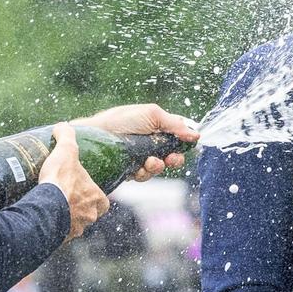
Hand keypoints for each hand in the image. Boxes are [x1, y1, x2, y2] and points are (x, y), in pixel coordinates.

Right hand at [38, 123, 108, 239]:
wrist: (44, 207)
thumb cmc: (60, 180)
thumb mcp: (65, 152)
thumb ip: (67, 137)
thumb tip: (63, 125)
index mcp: (98, 200)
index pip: (102, 200)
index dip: (94, 194)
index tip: (83, 188)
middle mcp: (90, 217)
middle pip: (88, 214)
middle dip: (79, 207)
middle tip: (65, 197)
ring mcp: (76, 229)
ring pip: (74, 225)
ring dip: (66, 218)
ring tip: (52, 207)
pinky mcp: (61, 238)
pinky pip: (60, 234)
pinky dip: (54, 228)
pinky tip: (44, 219)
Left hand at [74, 103, 199, 180]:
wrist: (96, 137)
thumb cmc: (120, 120)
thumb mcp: (151, 114)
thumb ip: (175, 125)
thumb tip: (196, 134)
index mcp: (157, 125)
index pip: (178, 134)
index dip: (184, 141)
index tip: (187, 144)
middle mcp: (150, 141)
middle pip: (173, 154)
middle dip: (174, 159)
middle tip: (171, 159)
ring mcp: (141, 156)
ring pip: (159, 167)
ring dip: (157, 167)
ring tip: (148, 162)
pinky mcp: (131, 169)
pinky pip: (145, 176)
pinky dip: (144, 173)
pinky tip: (138, 168)